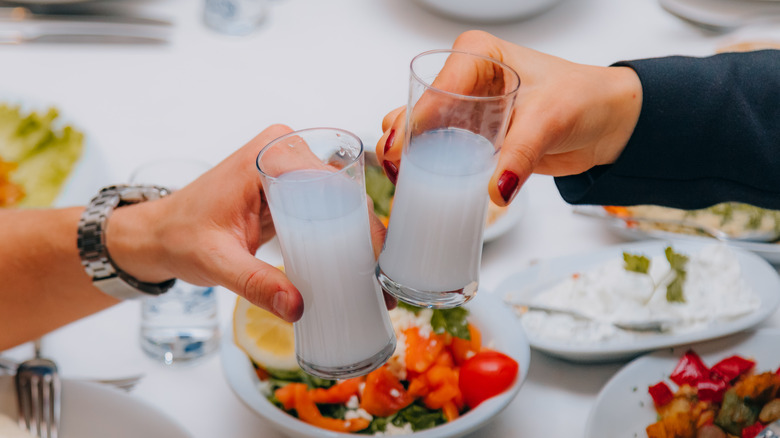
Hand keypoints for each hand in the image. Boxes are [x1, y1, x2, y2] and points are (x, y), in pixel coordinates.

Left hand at [108, 125, 392, 321]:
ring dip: (355, 236)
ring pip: (339, 200)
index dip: (357, 220)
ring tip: (371, 275)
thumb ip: (255, 282)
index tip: (371, 258)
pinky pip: (325, 207)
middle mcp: (285, 150)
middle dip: (362, 233)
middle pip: (342, 191)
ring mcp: (290, 167)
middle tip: (377, 276)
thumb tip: (297, 306)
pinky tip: (351, 264)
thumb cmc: (181, 236)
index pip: (331, 183)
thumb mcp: (217, 261)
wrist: (160, 234)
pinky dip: (338, 235)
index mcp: (271, 153)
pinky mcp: (291, 187)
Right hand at [377, 30, 642, 205]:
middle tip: (395, 167)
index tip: (401, 147)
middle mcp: (467, 80)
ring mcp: (467, 111)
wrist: (606, 123)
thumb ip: (521, 154)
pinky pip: (443, 153)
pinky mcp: (474, 138)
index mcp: (479, 55)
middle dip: (402, 139)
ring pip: (424, 133)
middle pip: (420, 110)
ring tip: (402, 179)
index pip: (437, 88)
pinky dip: (430, 169)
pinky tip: (419, 184)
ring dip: (412, 157)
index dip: (415, 118)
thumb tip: (497, 187)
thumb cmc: (585, 99)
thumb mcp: (550, 120)